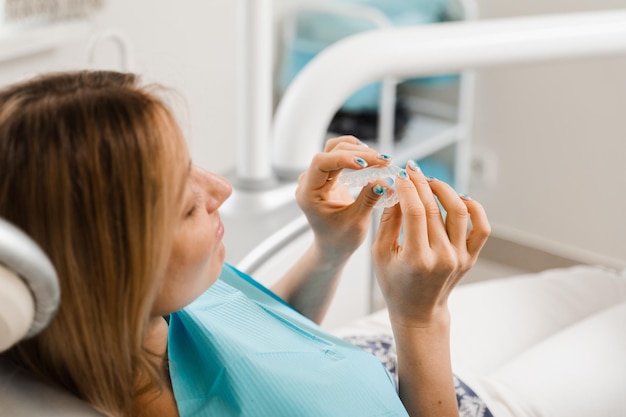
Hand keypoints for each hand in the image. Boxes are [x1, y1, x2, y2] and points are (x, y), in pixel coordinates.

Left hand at [296, 136, 391, 262]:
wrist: (333, 247)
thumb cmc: (340, 240)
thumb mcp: (356, 222)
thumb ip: (368, 199)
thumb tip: (384, 181)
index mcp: (309, 194)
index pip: (321, 163)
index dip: (343, 158)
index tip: (366, 164)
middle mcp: (309, 182)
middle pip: (330, 152)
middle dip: (358, 154)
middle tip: (384, 161)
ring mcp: (317, 177)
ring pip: (335, 149)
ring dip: (358, 150)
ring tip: (380, 159)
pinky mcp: (327, 176)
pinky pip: (339, 155)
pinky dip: (356, 154)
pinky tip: (371, 159)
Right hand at [372, 162, 489, 327]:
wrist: (419, 311)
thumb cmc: (394, 283)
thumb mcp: (380, 254)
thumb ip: (388, 221)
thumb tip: (395, 189)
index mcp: (417, 259)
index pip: (414, 212)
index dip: (407, 188)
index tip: (400, 175)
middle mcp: (442, 258)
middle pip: (434, 208)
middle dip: (421, 183)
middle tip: (412, 170)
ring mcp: (460, 258)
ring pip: (459, 211)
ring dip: (444, 190)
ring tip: (431, 182)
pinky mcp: (470, 257)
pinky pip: (480, 226)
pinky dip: (473, 207)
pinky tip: (458, 198)